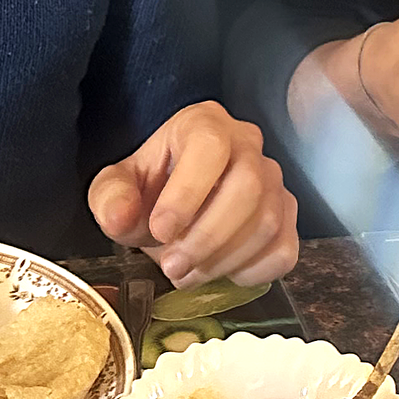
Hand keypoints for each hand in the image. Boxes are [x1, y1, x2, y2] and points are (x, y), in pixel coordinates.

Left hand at [87, 101, 299, 287]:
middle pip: (248, 187)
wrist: (175, 204)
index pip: (210, 147)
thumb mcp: (117, 187)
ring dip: (224, 259)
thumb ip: (111, 198)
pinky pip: (284, 249)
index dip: (188, 193)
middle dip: (207, 237)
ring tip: (186, 274)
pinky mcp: (287, 217)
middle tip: (171, 266)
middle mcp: (248, 144)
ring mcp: (274, 181)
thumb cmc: (151, 188)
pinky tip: (221, 272)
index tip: (160, 231)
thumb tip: (120, 216)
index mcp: (204, 124)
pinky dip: (253, 272)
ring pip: (267, 221)